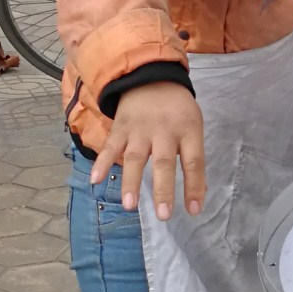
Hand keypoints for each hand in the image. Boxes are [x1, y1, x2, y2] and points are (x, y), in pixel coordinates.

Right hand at [91, 82, 204, 218]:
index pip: (193, 161)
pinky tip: (95, 180)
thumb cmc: (177, 110)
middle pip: (164, 162)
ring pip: (135, 158)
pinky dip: (102, 163)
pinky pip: (110, 147)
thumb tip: (197, 195)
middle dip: (163, 190)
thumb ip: (193, 157)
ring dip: (131, 182)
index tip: (193, 211)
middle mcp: (164, 130)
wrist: (150, 76)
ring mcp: (140, 129)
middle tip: (163, 215)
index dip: (194, 186)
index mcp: (188, 130)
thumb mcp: (193, 127)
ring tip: (129, 206)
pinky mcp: (120, 127)